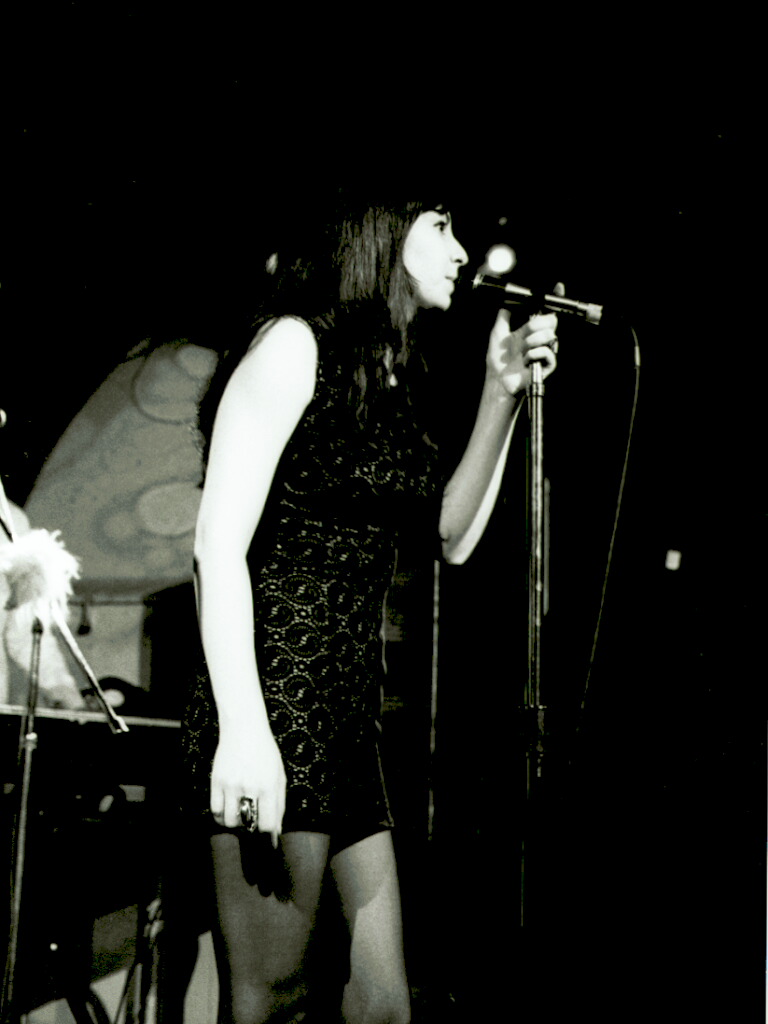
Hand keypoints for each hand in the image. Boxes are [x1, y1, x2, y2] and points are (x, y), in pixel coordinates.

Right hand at [210, 725, 286, 846]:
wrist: (244, 729)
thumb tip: (277, 830)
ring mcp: (231, 785)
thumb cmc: (265, 752)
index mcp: (268, 786)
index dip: (267, 831)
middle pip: (247, 825)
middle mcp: (250, 787)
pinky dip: (221, 816)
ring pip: (229, 821)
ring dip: (236, 823)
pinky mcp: (216, 781)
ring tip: (240, 813)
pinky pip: (215, 810)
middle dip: (251, 827)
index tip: (266, 828)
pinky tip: (228, 810)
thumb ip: (279, 804)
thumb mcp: (279, 775)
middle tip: (252, 819)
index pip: (267, 824)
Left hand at [486, 282, 562, 395]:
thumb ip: (503, 316)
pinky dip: (532, 355)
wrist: (498, 378)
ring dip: (530, 342)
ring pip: (549, 335)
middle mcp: (541, 338)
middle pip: (552, 320)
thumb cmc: (498, 359)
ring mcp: (546, 350)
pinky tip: (525, 361)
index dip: (555, 298)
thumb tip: (505, 300)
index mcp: (532, 330)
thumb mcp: (498, 332)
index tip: (558, 286)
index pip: (547, 312)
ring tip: (521, 351)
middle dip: (536, 324)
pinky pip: (547, 351)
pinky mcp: (549, 364)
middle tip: (524, 334)